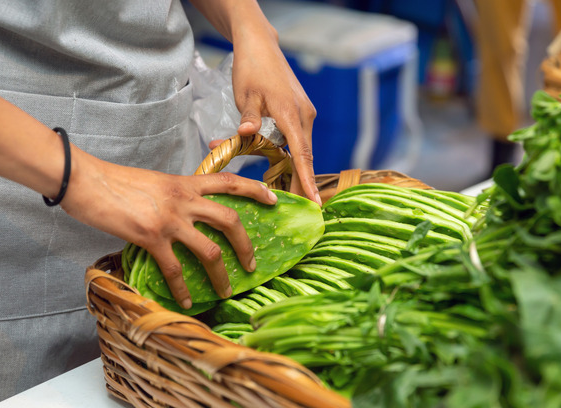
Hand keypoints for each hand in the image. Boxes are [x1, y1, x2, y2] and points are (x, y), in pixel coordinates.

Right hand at [61, 151, 277, 309]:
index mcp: (186, 183)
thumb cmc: (116, 182)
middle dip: (246, 245)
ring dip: (222, 275)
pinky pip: (175, 269)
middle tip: (253, 264)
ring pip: (210, 250)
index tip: (275, 199)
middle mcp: (184, 200)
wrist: (86, 180)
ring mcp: (170, 219)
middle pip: (231, 220)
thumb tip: (186, 213)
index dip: (256, 190)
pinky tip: (188, 301)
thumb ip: (176, 195)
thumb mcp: (155, 182)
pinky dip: (183, 290)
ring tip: (226, 292)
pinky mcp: (152, 237)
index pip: (230, 182)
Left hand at [230, 24, 320, 204]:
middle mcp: (304, 116)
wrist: (261, 46)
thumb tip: (246, 133)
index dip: (307, 180)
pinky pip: (295, 139)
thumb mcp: (245, 94)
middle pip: (304, 156)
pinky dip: (286, 154)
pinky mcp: (299, 113)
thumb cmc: (252, 68)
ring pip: (299, 148)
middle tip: (296, 207)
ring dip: (290, 168)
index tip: (315, 202)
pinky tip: (274, 164)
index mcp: (292, 114)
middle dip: (300, 182)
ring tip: (282, 191)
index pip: (302, 154)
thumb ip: (248, 116)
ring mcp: (304, 114)